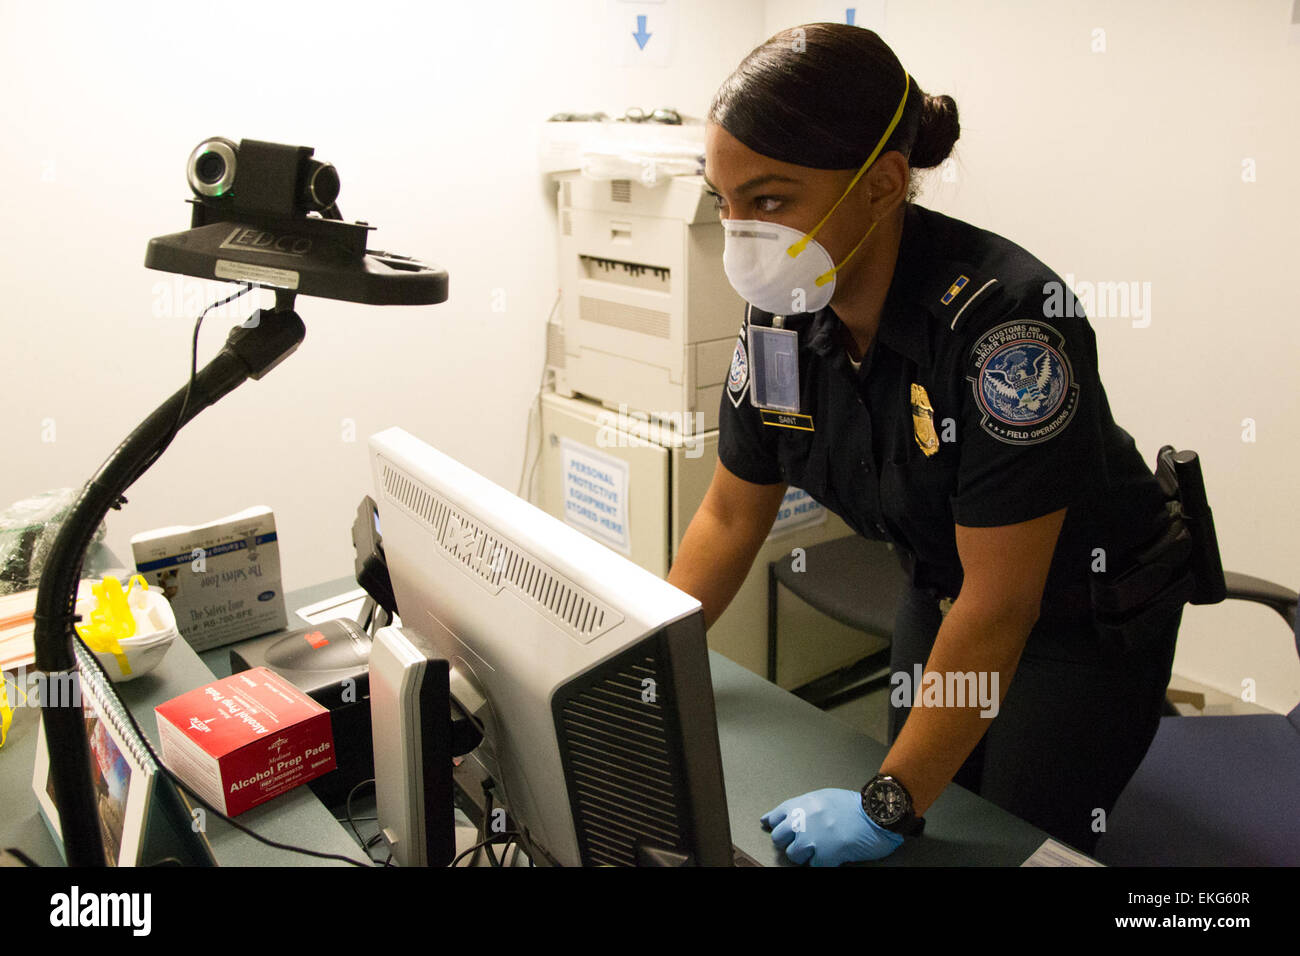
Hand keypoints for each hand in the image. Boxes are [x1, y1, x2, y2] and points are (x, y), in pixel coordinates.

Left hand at [761, 788, 903, 865]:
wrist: (877, 813)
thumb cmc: (852, 805)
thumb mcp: (823, 798)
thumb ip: (801, 807)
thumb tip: (773, 818)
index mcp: (800, 804)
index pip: (775, 817)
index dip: (777, 825)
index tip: (779, 830)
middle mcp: (801, 821)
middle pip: (778, 839)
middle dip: (790, 842)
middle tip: (806, 841)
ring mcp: (812, 839)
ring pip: (793, 855)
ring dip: (806, 855)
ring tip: (822, 848)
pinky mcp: (825, 855)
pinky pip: (814, 866)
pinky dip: (823, 862)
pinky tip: (834, 854)